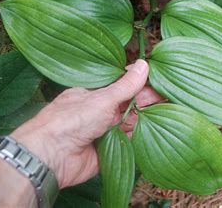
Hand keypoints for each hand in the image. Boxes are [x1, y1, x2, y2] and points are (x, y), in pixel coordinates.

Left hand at [11, 59, 160, 187]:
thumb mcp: (101, 98)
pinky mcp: (108, 151)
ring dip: (146, 117)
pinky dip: (140, 137)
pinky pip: (128, 143)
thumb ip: (125, 86)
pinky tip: (158, 129)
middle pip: (127, 104)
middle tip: (168, 94)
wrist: (51, 156)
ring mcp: (103, 131)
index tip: (157, 78)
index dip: (138, 82)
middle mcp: (98, 112)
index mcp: (93, 95)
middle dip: (146, 99)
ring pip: (129, 122)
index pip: (120, 85)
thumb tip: (143, 64)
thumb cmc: (71, 120)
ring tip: (169, 109)